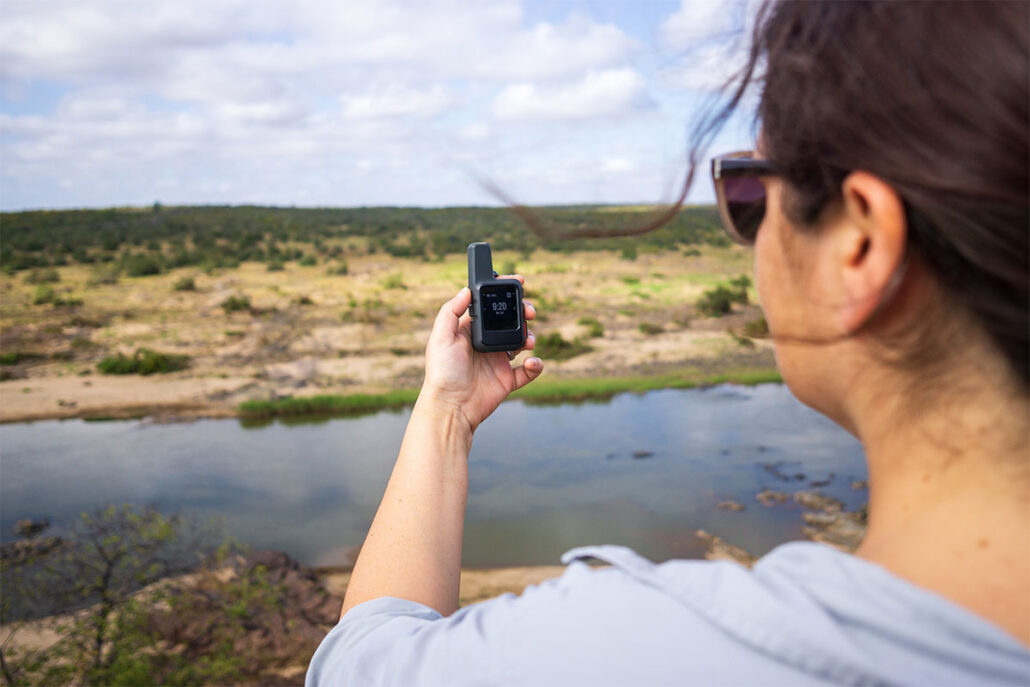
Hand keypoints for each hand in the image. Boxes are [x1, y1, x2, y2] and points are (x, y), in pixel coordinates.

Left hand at [421, 277, 541, 432]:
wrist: (451, 408)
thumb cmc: (441, 373)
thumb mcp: (440, 338)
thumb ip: (451, 311)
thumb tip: (466, 289)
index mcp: (470, 330)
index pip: (489, 306)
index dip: (504, 292)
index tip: (518, 281)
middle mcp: (485, 343)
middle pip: (510, 321)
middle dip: (523, 312)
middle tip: (529, 311)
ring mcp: (497, 361)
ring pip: (522, 342)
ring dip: (531, 336)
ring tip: (529, 340)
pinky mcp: (507, 380)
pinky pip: (528, 371)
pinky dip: (536, 365)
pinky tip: (532, 362)